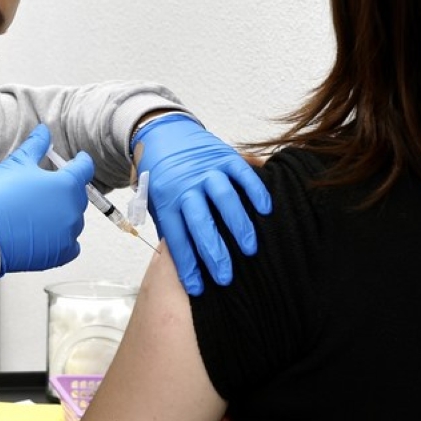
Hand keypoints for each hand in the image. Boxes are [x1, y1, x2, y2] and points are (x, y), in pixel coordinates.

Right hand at [0, 124, 93, 274]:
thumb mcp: (16, 164)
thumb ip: (36, 146)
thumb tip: (44, 131)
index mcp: (66, 185)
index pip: (84, 169)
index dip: (81, 162)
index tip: (79, 160)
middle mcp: (72, 210)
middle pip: (78, 195)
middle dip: (66, 190)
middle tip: (45, 189)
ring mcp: (68, 233)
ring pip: (73, 220)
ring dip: (62, 214)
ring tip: (36, 213)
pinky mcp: (60, 254)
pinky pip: (71, 245)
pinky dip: (62, 239)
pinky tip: (45, 234)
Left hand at [134, 114, 271, 294]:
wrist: (161, 132)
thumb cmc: (160, 175)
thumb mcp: (155, 201)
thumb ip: (170, 226)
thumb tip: (183, 261)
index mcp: (165, 198)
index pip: (176, 238)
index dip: (187, 264)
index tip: (198, 288)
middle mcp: (186, 184)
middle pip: (200, 222)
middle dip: (214, 253)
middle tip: (225, 277)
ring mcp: (206, 169)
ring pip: (224, 199)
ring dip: (238, 225)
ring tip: (249, 249)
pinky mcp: (224, 155)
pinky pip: (242, 174)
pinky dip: (255, 190)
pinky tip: (266, 210)